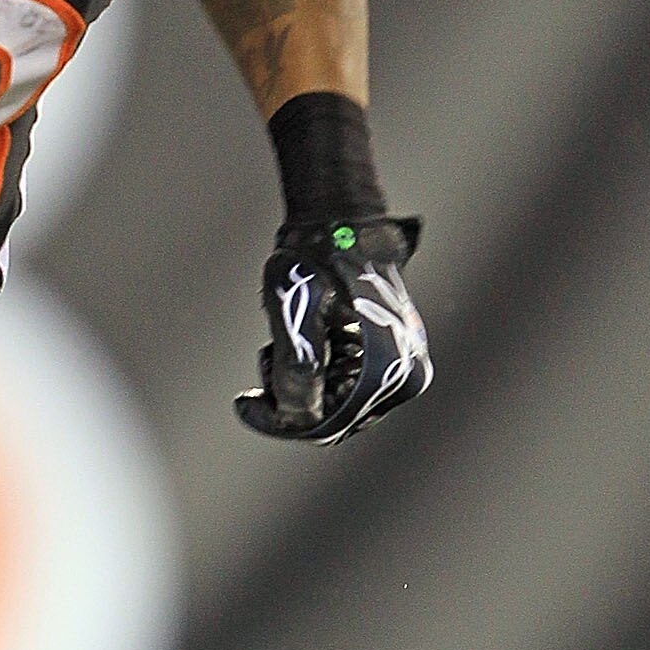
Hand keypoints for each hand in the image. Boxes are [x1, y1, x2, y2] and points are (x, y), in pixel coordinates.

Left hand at [236, 215, 431, 445]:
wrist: (341, 225)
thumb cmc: (319, 260)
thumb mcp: (296, 314)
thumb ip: (296, 369)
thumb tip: (295, 418)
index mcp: (391, 369)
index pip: (326, 424)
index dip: (279, 421)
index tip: (245, 402)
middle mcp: (405, 377)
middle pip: (330, 421)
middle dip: (290, 401)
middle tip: (262, 366)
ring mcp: (399, 370)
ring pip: (332, 407)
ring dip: (298, 386)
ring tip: (279, 343)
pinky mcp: (387, 362)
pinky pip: (341, 389)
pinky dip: (312, 375)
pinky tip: (299, 341)